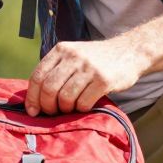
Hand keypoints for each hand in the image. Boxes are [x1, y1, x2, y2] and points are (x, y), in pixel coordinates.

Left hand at [26, 40, 142, 115]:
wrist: (130, 51)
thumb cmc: (96, 59)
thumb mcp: (73, 55)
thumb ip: (55, 69)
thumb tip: (35, 97)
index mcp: (61, 50)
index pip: (37, 76)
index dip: (32, 97)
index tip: (32, 111)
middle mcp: (73, 56)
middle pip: (49, 88)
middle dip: (47, 106)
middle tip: (52, 113)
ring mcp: (89, 68)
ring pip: (65, 97)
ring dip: (64, 109)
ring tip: (69, 109)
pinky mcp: (104, 80)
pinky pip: (83, 102)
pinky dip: (80, 109)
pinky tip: (83, 106)